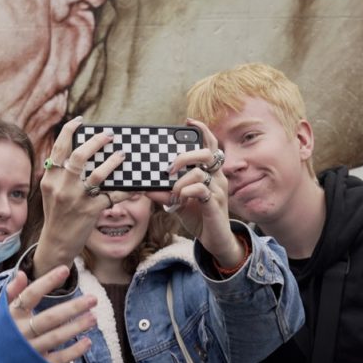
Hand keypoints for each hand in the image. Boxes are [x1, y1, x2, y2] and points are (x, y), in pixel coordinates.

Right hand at [4, 265, 96, 362]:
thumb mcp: (1, 311)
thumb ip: (12, 292)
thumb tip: (21, 273)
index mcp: (12, 315)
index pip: (31, 295)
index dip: (47, 282)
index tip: (65, 270)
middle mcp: (21, 332)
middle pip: (49, 318)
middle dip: (72, 308)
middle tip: (93, 299)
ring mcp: (30, 349)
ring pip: (56, 337)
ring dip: (76, 328)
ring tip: (94, 318)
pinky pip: (58, 358)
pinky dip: (74, 352)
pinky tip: (88, 342)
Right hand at [32, 117, 131, 275]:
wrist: (57, 242)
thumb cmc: (57, 213)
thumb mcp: (51, 191)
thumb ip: (60, 173)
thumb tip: (77, 150)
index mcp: (51, 178)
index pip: (59, 148)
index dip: (69, 131)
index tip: (80, 121)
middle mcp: (62, 187)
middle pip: (79, 156)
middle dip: (96, 141)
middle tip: (108, 135)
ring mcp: (77, 199)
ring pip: (98, 174)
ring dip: (113, 162)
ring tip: (122, 154)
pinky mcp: (91, 211)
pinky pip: (113, 195)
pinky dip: (126, 189)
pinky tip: (135, 185)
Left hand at [146, 118, 242, 266]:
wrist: (215, 241)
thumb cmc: (199, 217)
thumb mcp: (177, 204)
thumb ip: (163, 194)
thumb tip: (144, 187)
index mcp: (210, 173)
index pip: (210, 145)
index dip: (202, 131)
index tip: (188, 120)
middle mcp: (218, 178)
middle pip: (207, 153)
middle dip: (185, 156)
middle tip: (169, 168)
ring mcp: (219, 191)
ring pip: (200, 173)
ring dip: (180, 182)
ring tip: (174, 194)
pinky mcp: (215, 204)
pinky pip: (201, 190)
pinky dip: (186, 191)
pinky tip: (179, 199)